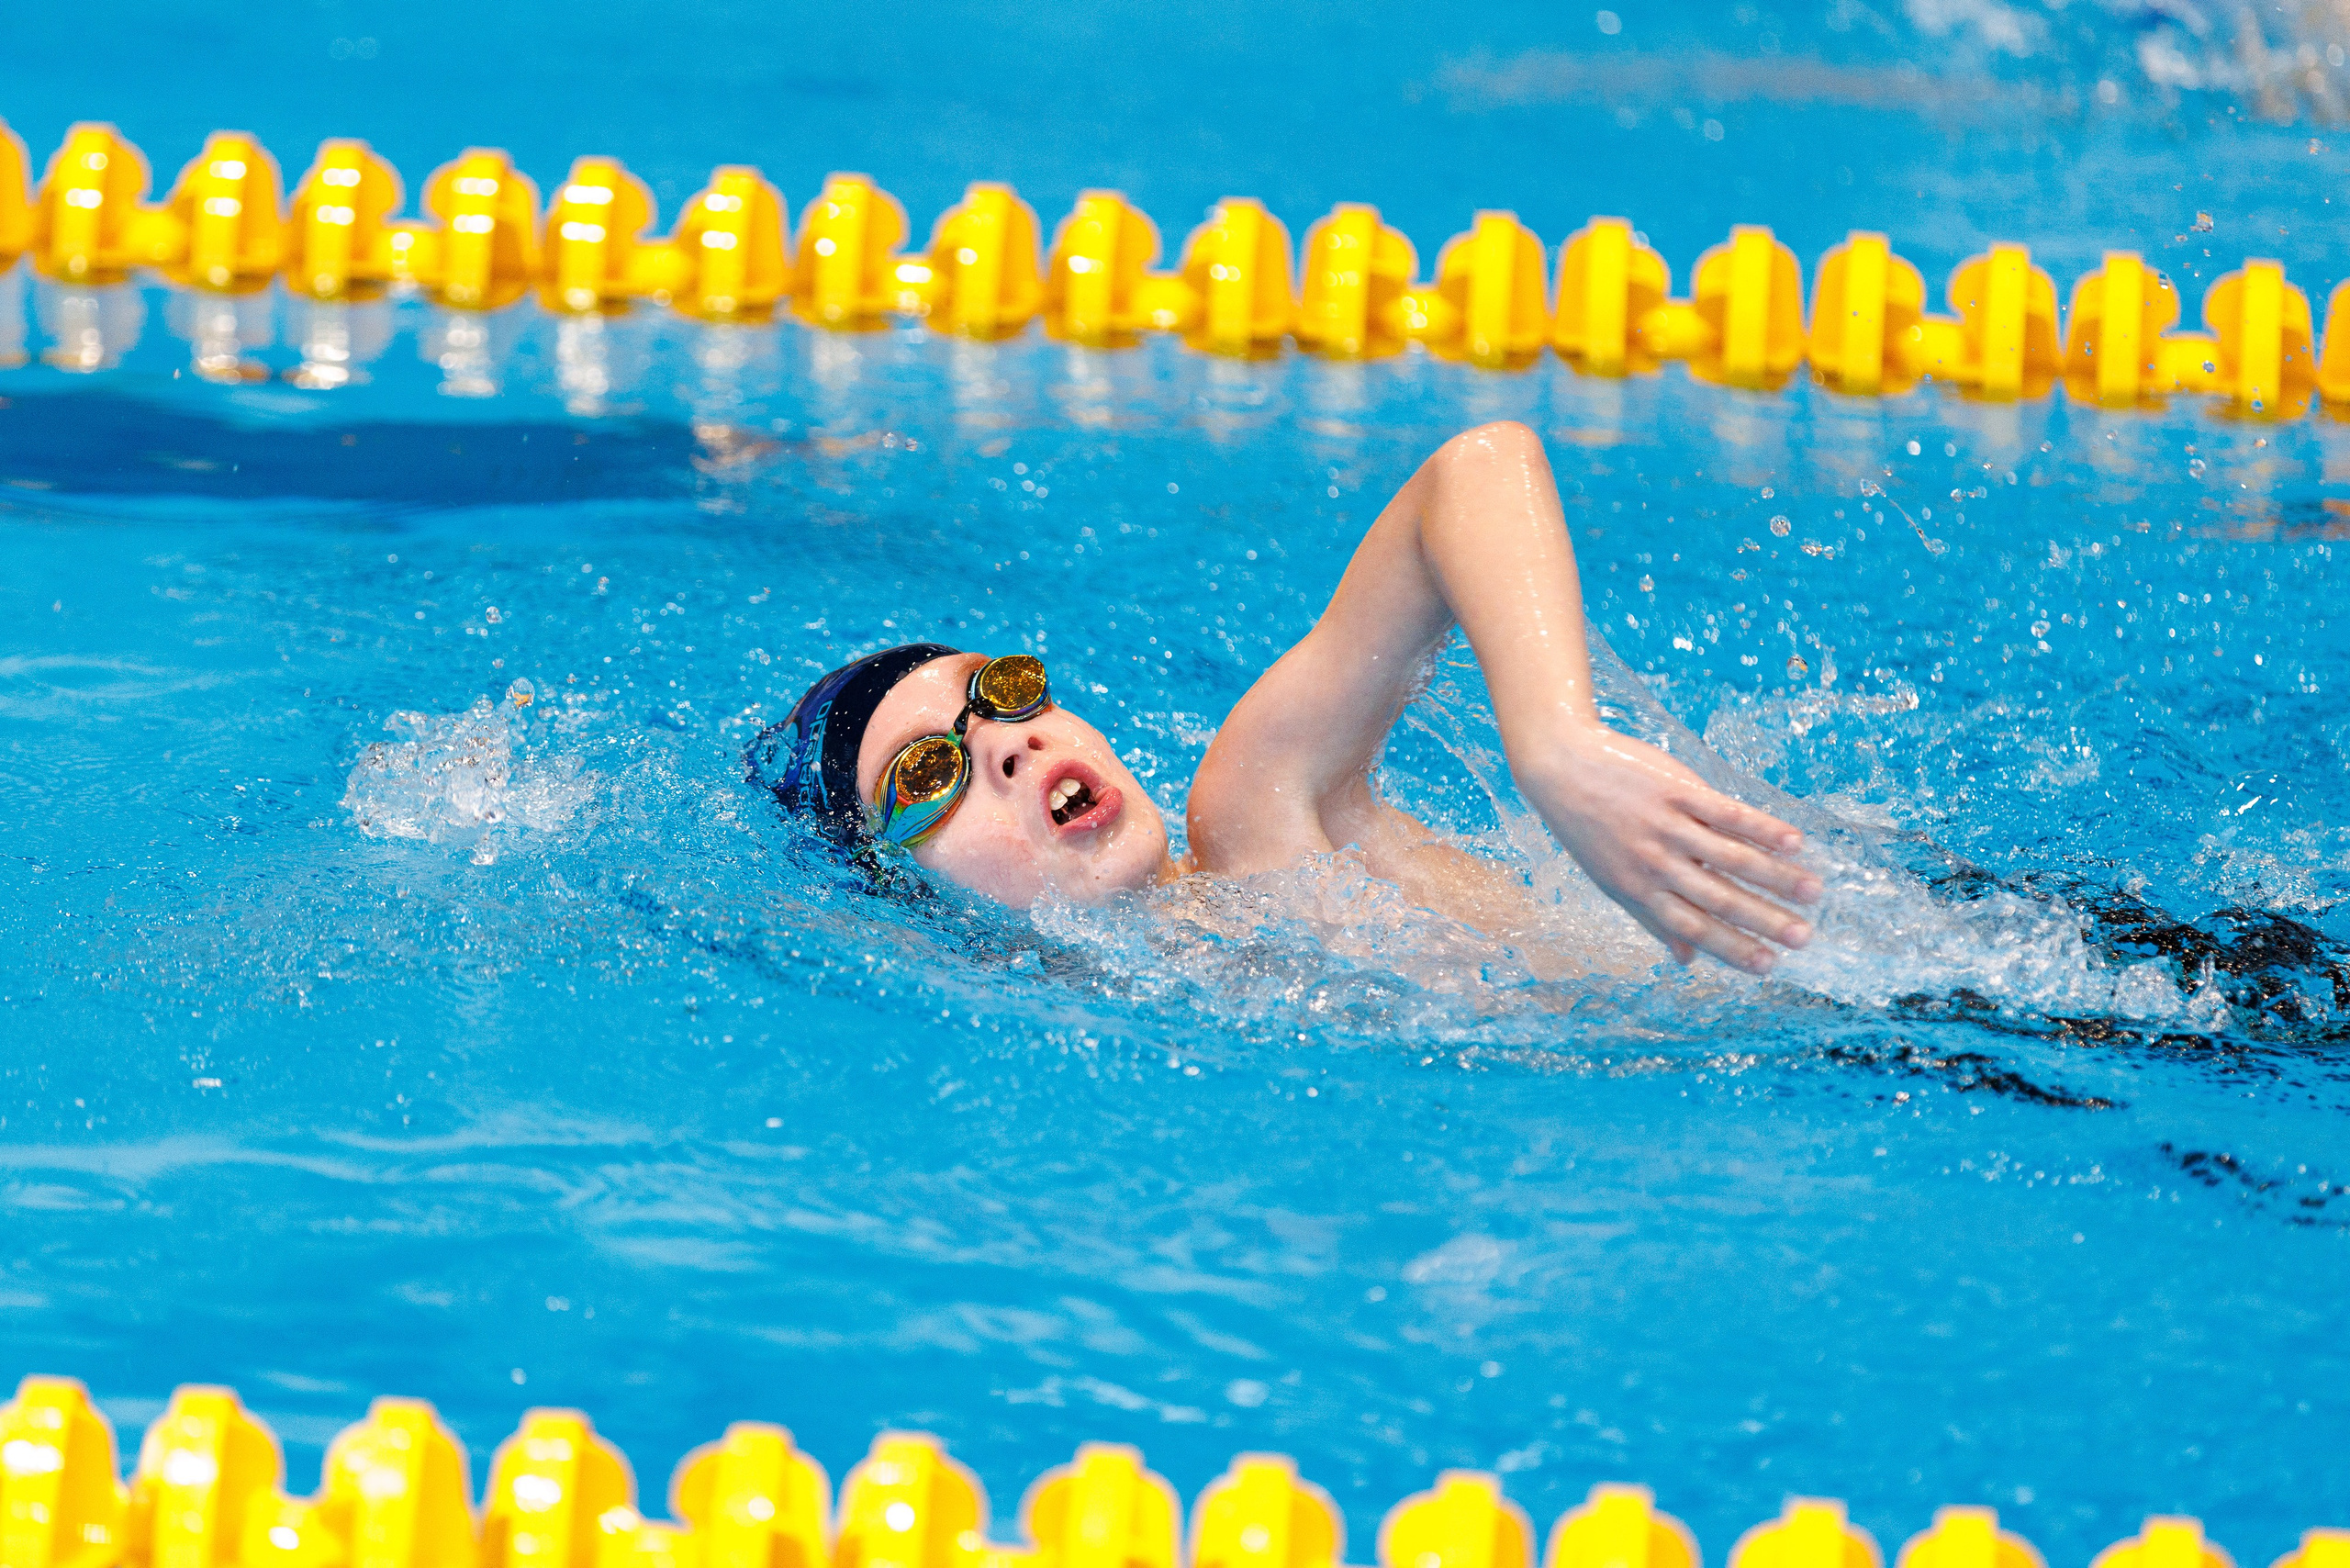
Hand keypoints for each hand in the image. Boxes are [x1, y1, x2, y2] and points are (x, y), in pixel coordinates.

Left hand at [1515, 721, 1822, 973]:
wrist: (1560, 768)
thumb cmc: (1589, 830)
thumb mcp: (1612, 881)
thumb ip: (1652, 919)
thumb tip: (1687, 960)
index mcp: (1640, 891)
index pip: (1695, 927)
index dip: (1733, 949)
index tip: (1770, 966)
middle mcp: (1655, 863)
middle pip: (1719, 898)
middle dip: (1765, 921)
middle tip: (1804, 938)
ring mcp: (1667, 826)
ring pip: (1731, 857)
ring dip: (1777, 877)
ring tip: (1813, 891)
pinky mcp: (1677, 790)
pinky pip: (1726, 813)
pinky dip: (1762, 828)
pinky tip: (1793, 841)